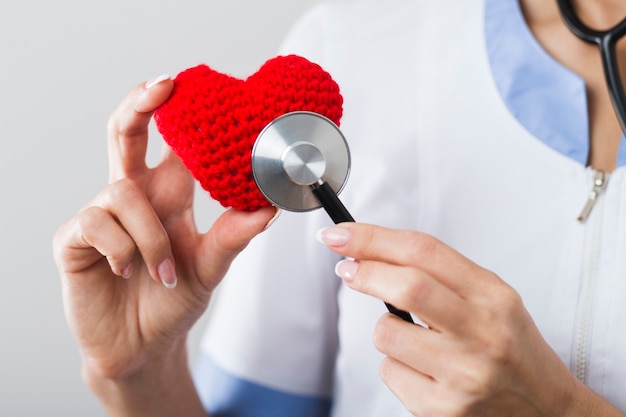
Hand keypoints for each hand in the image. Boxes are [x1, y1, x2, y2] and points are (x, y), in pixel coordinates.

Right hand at [53, 76, 276, 384]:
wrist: (144, 346)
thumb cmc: (173, 300)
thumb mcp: (210, 267)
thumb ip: (234, 237)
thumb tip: (269, 209)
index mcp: (166, 195)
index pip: (167, 142)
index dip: (174, 111)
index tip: (187, 83)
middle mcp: (133, 196)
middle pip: (124, 133)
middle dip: (139, 104)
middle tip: (162, 86)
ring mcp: (101, 216)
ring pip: (120, 192)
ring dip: (149, 235)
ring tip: (162, 272)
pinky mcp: (75, 240)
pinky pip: (96, 224)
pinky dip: (122, 248)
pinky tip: (130, 272)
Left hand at [318, 223, 616, 416]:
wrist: (544, 408)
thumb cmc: (510, 346)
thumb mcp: (490, 298)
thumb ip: (438, 274)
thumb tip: (370, 255)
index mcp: (493, 296)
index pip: (424, 252)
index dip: (374, 238)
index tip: (342, 234)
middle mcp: (482, 333)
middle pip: (406, 287)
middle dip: (364, 272)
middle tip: (347, 269)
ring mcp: (463, 374)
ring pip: (387, 334)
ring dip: (386, 331)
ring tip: (414, 340)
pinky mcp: (443, 409)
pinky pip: (390, 373)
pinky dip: (396, 366)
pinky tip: (424, 372)